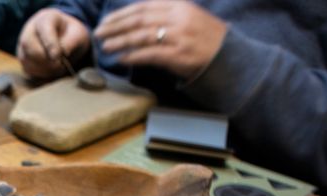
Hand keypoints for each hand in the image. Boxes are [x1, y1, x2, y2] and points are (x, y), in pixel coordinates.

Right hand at [17, 9, 91, 79]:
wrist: (63, 37)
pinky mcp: (23, 58)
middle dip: (44, 59)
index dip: (50, 44)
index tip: (57, 57)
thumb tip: (63, 53)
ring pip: (27, 59)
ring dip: (44, 68)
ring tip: (59, 68)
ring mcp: (23, 45)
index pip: (44, 30)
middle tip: (60, 65)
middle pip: (29, 45)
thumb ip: (71, 42)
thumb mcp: (78, 34)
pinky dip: (41, 73)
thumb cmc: (71, 34)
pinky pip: (28, 69)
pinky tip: (52, 71)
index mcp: (45, 19)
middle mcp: (30, 30)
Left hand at [95, 0, 226, 79]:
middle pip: (139, 19)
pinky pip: (150, 54)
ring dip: (120, 41)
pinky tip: (121, 58)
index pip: (143, 7)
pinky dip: (133, 55)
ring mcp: (179, 36)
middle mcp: (178, 18)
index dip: (121, 14)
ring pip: (142, 36)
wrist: (228, 57)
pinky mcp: (179, 55)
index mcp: (179, 6)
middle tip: (98, 33)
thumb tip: (138, 14)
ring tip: (105, 46)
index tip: (106, 21)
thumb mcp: (188, 17)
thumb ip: (165, 13)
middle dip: (115, 26)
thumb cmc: (204, 38)